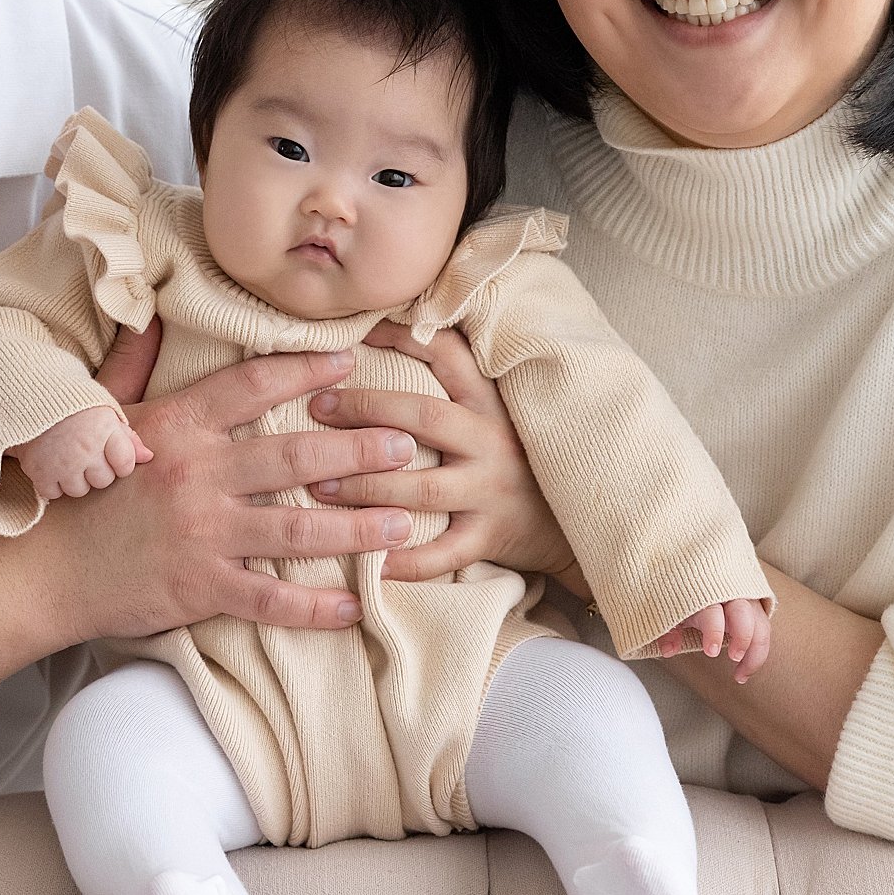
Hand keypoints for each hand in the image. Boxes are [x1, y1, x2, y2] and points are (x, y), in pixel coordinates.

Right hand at [12, 405, 152, 499]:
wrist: (30, 395)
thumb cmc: (73, 403)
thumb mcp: (105, 411)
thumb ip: (128, 436)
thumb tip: (149, 457)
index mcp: (104, 430)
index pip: (126, 465)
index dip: (119, 462)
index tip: (108, 452)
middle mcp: (84, 449)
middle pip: (104, 481)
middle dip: (97, 471)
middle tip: (85, 453)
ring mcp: (61, 463)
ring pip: (79, 490)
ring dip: (75, 479)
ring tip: (68, 460)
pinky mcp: (38, 471)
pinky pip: (52, 493)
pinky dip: (52, 484)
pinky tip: (51, 466)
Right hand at [33, 323, 424, 640]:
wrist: (43, 569)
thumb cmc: (77, 490)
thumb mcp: (102, 416)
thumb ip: (134, 365)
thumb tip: (152, 314)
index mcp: (178, 425)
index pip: (252, 385)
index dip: (304, 370)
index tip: (349, 363)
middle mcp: (198, 475)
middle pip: (295, 455)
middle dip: (359, 448)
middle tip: (406, 444)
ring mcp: (203, 533)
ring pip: (298, 529)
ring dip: (357, 527)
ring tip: (402, 523)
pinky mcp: (201, 587)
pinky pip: (271, 599)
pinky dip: (316, 607)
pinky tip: (353, 604)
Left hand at [304, 323, 576, 585]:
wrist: (576, 521)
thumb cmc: (521, 457)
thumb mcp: (499, 410)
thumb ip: (457, 380)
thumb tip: (394, 332)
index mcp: (490, 404)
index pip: (447, 355)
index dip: (400, 337)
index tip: (352, 334)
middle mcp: (491, 442)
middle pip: (425, 417)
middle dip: (367, 410)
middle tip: (318, 408)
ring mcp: (490, 492)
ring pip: (422, 488)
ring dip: (366, 486)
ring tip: (319, 485)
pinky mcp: (490, 538)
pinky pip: (441, 554)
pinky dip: (404, 562)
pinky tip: (367, 561)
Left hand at [646, 596, 771, 681]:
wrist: (698, 572)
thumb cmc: (685, 596)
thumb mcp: (671, 611)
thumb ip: (668, 631)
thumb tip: (668, 650)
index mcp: (704, 594)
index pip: (712, 612)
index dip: (713, 632)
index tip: (711, 651)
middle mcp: (729, 594)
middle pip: (743, 613)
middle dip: (743, 636)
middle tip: (734, 657)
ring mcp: (746, 599)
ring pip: (760, 623)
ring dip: (756, 650)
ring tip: (742, 673)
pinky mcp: (757, 606)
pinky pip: (764, 627)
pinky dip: (760, 649)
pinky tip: (747, 667)